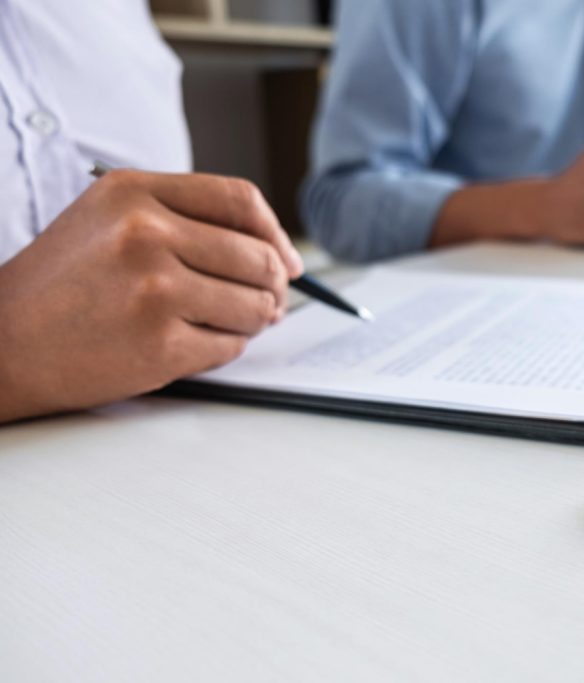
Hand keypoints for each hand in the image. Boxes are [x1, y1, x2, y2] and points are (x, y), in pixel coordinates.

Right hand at [0, 170, 303, 422]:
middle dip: (273, 287)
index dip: (276, 233)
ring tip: (224, 323)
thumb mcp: (108, 220)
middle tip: (266, 304)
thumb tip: (274, 251)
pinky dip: (224, 349)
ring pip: (254, 306)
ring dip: (253, 321)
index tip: (287, 260)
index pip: (241, 199)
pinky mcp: (160, 344)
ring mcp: (154, 290)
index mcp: (134, 193)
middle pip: (259, 257)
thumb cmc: (62, 285)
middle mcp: (145, 234)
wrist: (1, 344)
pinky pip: (231, 346)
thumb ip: (184, 218)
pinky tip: (192, 343)